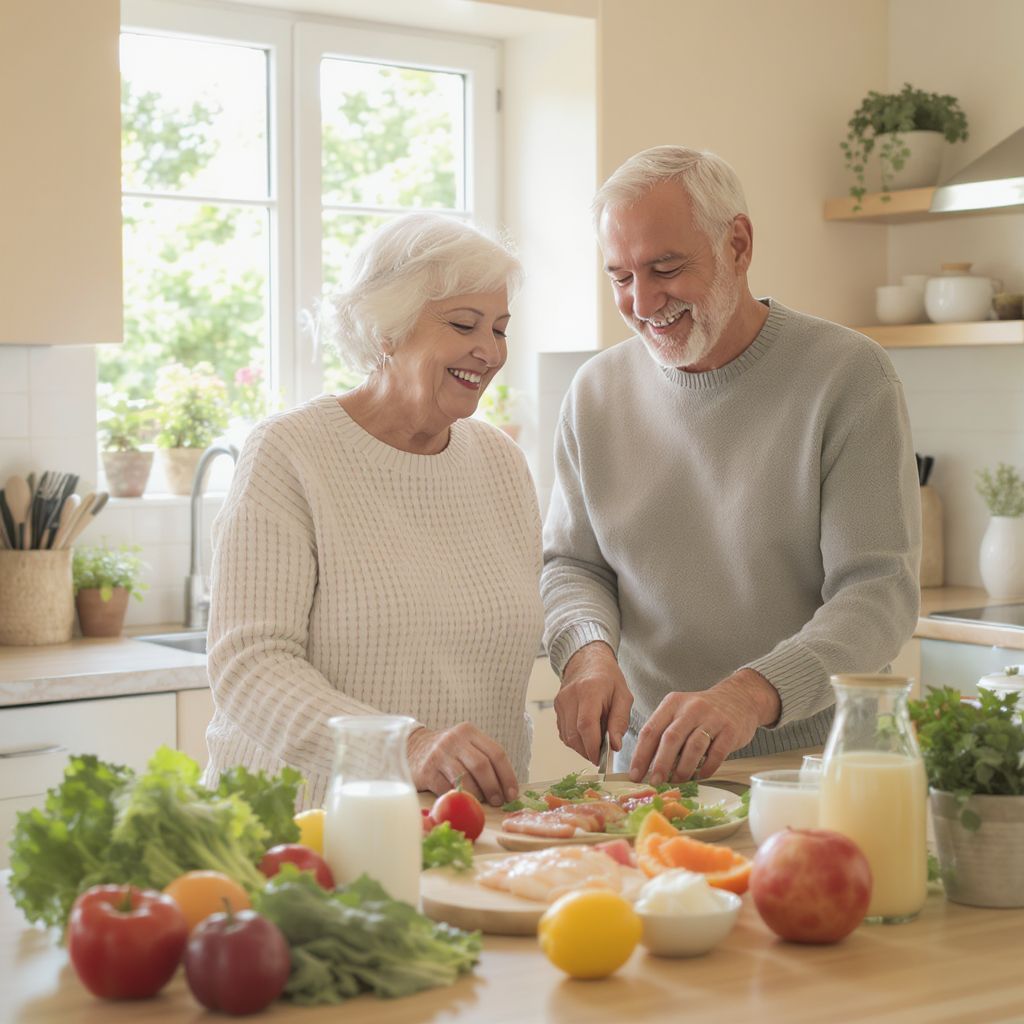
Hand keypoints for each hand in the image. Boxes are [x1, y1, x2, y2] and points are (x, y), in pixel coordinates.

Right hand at [407, 723, 518, 806]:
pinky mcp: (426, 771)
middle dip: (494, 787)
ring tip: (480, 802)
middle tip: (498, 801)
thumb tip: (506, 788)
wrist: (411, 748)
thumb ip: (483, 759)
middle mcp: (454, 739)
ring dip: (477, 795)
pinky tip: (462, 802)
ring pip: (465, 778)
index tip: (512, 794)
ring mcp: (439, 754)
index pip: (496, 752)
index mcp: (469, 731)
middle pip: (482, 765)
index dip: (507, 775)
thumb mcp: (465, 745)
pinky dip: (458, 798)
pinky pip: (447, 789)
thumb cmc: (447, 752)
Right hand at [554, 641, 633, 763]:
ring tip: (596, 741)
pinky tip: (586, 734)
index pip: (585, 724)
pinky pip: (563, 732)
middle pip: (574, 734)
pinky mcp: (556, 707)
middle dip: (588, 750)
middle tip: (601, 754)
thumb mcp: (624, 696)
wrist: (587, 660)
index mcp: (589, 690)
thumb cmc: (608, 678)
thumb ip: (620, 721)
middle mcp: (570, 696)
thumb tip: (615, 745)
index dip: (592, 746)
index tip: (601, 758)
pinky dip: (575, 740)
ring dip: (581, 747)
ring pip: (567, 736)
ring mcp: (560, 702)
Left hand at [628, 669, 780, 783]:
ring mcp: (712, 718)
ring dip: (683, 768)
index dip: (640, 754)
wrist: (739, 698)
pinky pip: (717, 753)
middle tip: (655, 782)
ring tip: (677, 781)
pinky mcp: (730, 730)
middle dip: (660, 763)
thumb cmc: (702, 712)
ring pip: (693, 746)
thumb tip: (647, 766)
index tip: (635, 774)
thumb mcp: (680, 713)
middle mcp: (691, 708)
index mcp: (672, 704)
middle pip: (671, 738)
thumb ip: (664, 733)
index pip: (651, 730)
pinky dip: (707, 768)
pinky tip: (701, 776)